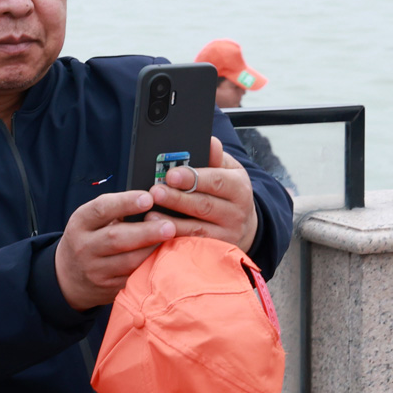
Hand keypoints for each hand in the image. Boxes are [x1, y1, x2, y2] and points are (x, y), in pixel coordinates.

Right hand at [55, 190, 177, 310]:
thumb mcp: (90, 222)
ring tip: (172, 241)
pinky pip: (133, 277)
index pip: (101, 210)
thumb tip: (152, 200)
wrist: (68, 278)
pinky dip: (151, 267)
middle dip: (146, 232)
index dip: (126, 203)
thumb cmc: (88, 240)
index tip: (148, 198)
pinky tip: (165, 259)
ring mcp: (95, 271)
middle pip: (117, 238)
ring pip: (128, 261)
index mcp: (80, 223)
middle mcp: (84, 247)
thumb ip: (115, 210)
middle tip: (170, 226)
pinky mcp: (108, 288)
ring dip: (153, 251)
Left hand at [146, 138, 258, 253]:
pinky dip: (173, 242)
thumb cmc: (228, 192)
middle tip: (154, 191)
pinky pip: (191, 247)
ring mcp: (226, 235)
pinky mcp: (214, 251)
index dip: (192, 178)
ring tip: (149, 215)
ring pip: (196, 230)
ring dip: (171, 223)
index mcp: (239, 188)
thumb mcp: (228, 171)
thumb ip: (216, 157)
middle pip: (203, 206)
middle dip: (176, 199)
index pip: (217, 181)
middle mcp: (236, 213)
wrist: (244, 225)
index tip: (170, 174)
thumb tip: (209, 141)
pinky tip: (156, 235)